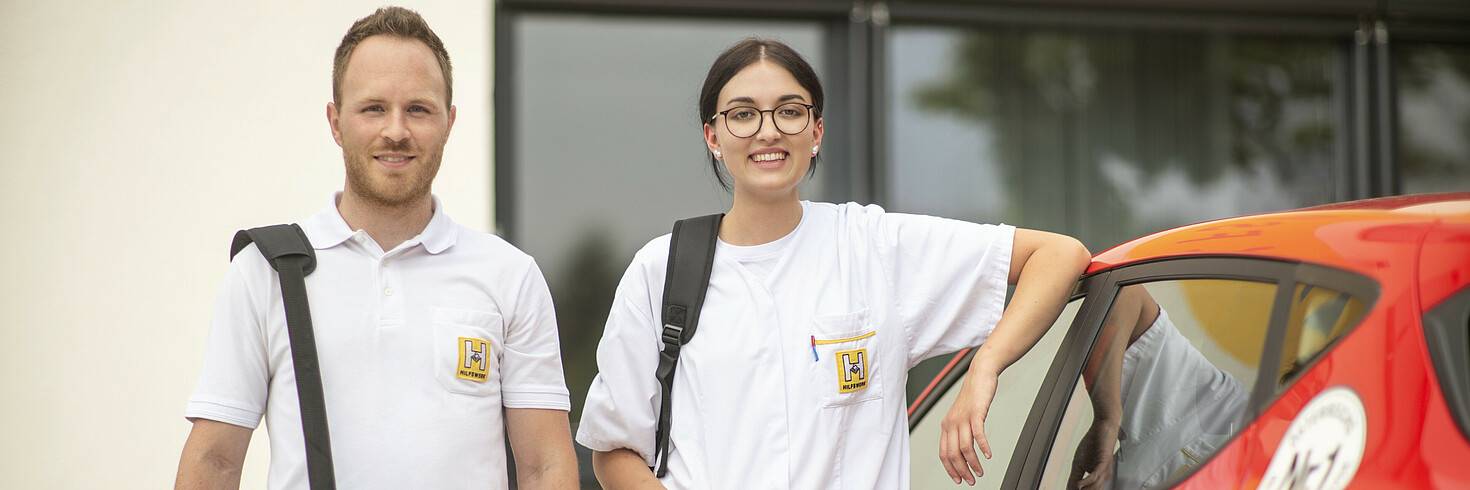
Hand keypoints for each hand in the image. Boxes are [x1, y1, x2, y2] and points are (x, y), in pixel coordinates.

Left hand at [939, 367, 998, 484]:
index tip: (958, 479)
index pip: (943, 453)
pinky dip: (983, 447)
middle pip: (953, 453)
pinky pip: (977, 434)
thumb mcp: (962, 415)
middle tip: (971, 480)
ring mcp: (963, 417)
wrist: (980, 373)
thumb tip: (964, 450)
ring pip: (964, 447)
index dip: (950, 469)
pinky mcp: (975, 412)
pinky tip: (988, 455)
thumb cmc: (973, 395)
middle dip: (962, 470)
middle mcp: (951, 422)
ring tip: (979, 471)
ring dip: (972, 463)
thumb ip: (962, 431)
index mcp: (946, 425)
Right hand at [1068, 420, 1119, 489]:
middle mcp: (1102, 477)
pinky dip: (1087, 482)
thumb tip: (1070, 488)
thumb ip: (1075, 476)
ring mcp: (1104, 470)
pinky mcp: (1104, 462)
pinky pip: (1096, 476)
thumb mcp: (1080, 462)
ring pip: (1094, 488)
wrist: (1104, 427)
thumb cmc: (1093, 444)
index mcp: (1097, 478)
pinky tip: (1078, 485)